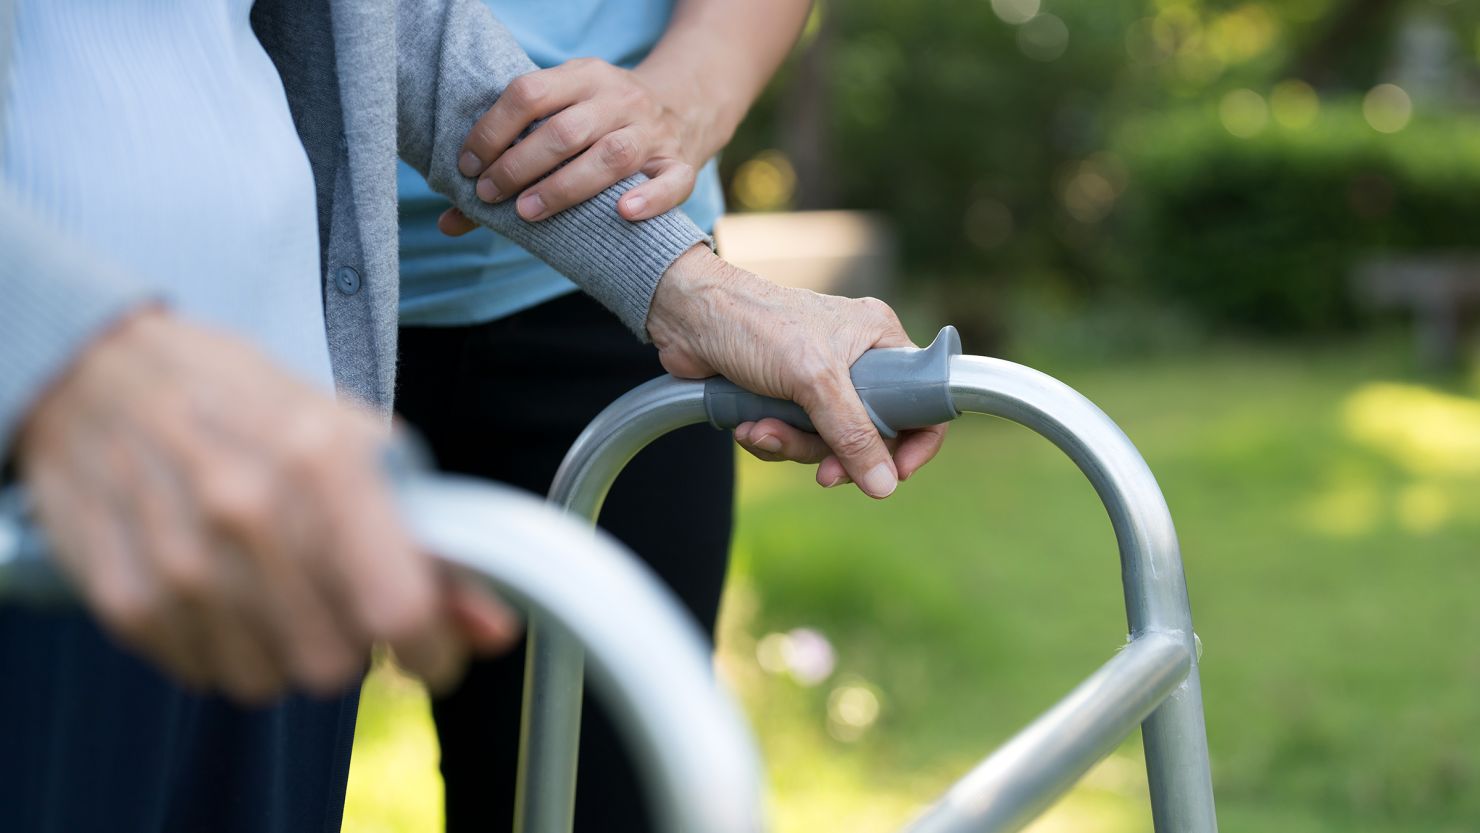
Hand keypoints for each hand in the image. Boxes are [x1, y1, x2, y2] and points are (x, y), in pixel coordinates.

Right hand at [16, 310, 517, 702]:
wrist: (102, 374)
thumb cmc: (248, 404)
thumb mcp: (358, 443)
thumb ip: (434, 543)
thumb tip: (494, 632)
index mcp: (323, 461)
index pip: (400, 609)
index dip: (435, 650)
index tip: (438, 654)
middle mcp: (249, 513)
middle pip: (336, 663)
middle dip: (354, 643)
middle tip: (339, 598)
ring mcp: (179, 560)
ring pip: (269, 682)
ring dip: (286, 651)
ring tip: (274, 587)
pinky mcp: (125, 598)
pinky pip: (205, 675)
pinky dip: (225, 648)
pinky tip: (220, 590)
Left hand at [444, 57, 714, 233]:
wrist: (685, 108)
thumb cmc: (600, 123)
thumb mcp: (561, 117)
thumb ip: (509, 160)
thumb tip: (447, 221)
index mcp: (584, 76)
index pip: (529, 93)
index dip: (493, 131)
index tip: (468, 166)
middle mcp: (619, 99)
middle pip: (566, 131)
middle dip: (520, 165)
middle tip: (489, 194)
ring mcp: (653, 132)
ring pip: (612, 155)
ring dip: (565, 187)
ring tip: (527, 212)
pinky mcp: (681, 164)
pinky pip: (673, 181)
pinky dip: (649, 198)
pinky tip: (621, 213)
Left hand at [647, 248, 949, 498]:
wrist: (686, 315)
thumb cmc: (755, 324)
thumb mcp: (813, 380)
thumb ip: (852, 433)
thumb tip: (885, 485)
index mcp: (879, 339)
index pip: (923, 400)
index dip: (914, 443)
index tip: (893, 474)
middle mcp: (857, 359)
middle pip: (871, 433)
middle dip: (834, 453)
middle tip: (820, 472)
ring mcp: (820, 380)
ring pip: (828, 441)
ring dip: (792, 445)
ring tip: (761, 429)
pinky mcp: (786, 396)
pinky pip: (795, 438)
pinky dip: (771, 439)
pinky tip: (747, 424)